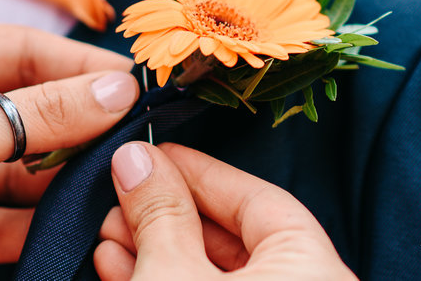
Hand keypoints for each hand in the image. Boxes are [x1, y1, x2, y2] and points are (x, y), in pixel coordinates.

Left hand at [0, 24, 138, 280]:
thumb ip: (36, 116)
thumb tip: (116, 90)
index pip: (18, 51)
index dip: (77, 65)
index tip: (134, 84)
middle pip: (21, 113)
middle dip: (76, 128)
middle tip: (136, 141)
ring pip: (12, 174)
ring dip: (59, 182)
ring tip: (115, 187)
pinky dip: (32, 228)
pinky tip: (74, 228)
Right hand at [95, 143, 355, 280]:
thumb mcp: (172, 276)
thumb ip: (159, 212)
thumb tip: (135, 157)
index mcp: (313, 271)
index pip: (258, 201)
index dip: (199, 171)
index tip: (152, 152)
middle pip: (234, 237)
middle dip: (167, 212)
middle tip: (119, 190)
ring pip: (213, 275)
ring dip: (156, 248)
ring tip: (107, 229)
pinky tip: (114, 264)